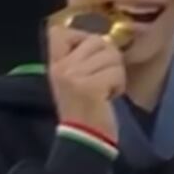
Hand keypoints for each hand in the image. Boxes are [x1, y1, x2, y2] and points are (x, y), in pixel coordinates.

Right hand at [47, 25, 124, 141]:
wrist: (84, 140)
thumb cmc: (84, 111)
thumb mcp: (73, 81)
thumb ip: (81, 58)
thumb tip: (106, 40)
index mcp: (54, 65)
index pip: (59, 32)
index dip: (81, 36)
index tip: (89, 56)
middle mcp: (61, 68)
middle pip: (96, 40)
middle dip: (109, 58)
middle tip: (104, 79)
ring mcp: (74, 77)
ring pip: (111, 54)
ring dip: (116, 73)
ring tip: (106, 90)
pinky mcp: (90, 87)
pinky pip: (116, 72)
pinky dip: (119, 85)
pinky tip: (109, 97)